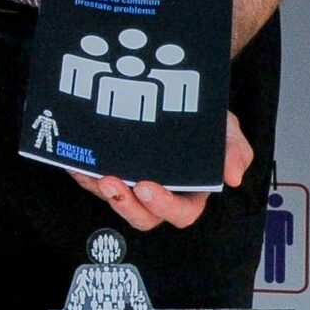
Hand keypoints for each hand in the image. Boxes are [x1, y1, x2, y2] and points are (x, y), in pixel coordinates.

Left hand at [74, 111, 251, 231]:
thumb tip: (233, 177)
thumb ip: (235, 149)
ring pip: (114, 201)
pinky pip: (91, 182)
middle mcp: (159, 194)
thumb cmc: (205, 121)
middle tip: (112, 181)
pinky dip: (82, 174)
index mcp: (190, 193)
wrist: (179, 93)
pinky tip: (74, 161)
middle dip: (125, 205)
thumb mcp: (227, 129)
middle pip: (142, 217)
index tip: (149, 188)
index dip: (164, 206)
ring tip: (93, 171)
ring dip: (101, 192)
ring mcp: (132, 184)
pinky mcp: (107, 172)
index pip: (180, 213)